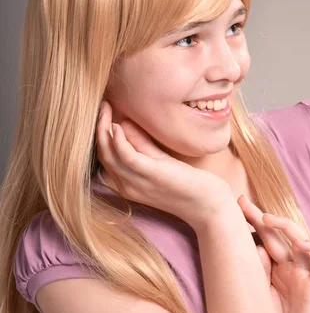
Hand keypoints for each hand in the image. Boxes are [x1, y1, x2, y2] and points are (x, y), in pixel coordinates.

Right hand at [96, 101, 231, 228]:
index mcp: (128, 184)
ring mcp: (138, 183)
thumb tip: (124, 124)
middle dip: (98, 128)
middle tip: (101, 105)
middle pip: (103, 155)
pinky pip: (127, 156)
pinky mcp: (152, 175)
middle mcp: (128, 186)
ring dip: (103, 129)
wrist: (209, 207)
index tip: (102, 113)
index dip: (100, 134)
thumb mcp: (161, 162)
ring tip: (104, 108)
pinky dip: (119, 140)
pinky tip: (117, 125)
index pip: (106, 158)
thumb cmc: (189, 184)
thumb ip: (143, 146)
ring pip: (109, 155)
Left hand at [237, 195, 309, 312]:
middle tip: (241, 201)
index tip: (233, 207)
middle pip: (279, 234)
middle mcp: (291, 266)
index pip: (265, 238)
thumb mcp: (256, 294)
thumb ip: (253, 271)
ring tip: (266, 218)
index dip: (252, 222)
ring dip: (285, 226)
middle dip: (261, 216)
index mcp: (276, 268)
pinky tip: (300, 244)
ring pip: (301, 239)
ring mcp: (305, 274)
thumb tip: (239, 247)